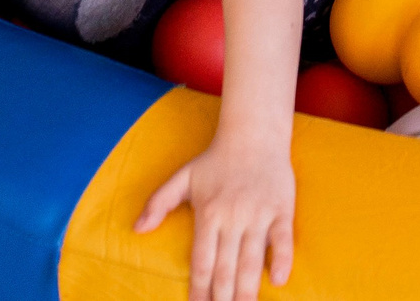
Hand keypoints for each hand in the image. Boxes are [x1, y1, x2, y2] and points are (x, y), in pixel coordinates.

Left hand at [135, 128, 296, 300]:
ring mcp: (258, 214)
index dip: (199, 289)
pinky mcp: (282, 209)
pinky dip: (281, 260)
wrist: (254, 134)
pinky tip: (277, 281)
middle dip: (222, 297)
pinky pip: (283, 239)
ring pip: (251, 260)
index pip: (201, 261)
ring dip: (247, 290)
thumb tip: (137, 229)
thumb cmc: (216, 160)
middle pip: (225, 268)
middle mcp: (232, 217)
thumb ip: (158, 202)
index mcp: (208, 213)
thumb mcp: (182, 177)